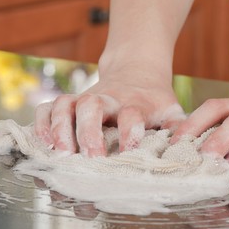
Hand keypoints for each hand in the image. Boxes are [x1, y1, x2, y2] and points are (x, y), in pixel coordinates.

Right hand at [34, 67, 184, 156]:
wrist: (135, 70)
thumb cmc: (153, 101)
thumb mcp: (171, 111)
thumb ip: (179, 130)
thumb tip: (187, 152)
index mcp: (134, 103)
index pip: (131, 112)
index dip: (130, 129)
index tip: (130, 149)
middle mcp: (107, 98)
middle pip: (92, 104)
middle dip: (88, 131)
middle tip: (90, 158)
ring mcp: (84, 98)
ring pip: (65, 104)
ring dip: (60, 128)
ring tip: (61, 155)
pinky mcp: (68, 102)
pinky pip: (47, 107)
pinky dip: (41, 124)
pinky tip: (43, 144)